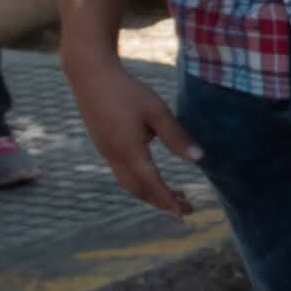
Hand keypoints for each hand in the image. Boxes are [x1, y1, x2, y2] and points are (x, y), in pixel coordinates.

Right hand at [63, 49, 201, 217]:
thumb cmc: (127, 92)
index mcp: (129, 150)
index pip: (152, 184)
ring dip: (151, 194)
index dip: (168, 200)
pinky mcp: (104, 147)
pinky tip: (152, 178)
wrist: (91, 77)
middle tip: (186, 208)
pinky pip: (122, 174)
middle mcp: (115, 157)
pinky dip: (139, 183)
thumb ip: (177, 137)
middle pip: (139, 190)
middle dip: (162, 202)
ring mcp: (106, 153)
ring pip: (129, 183)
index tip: (185, 213)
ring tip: (174, 196)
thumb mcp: (157, 111)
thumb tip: (199, 159)